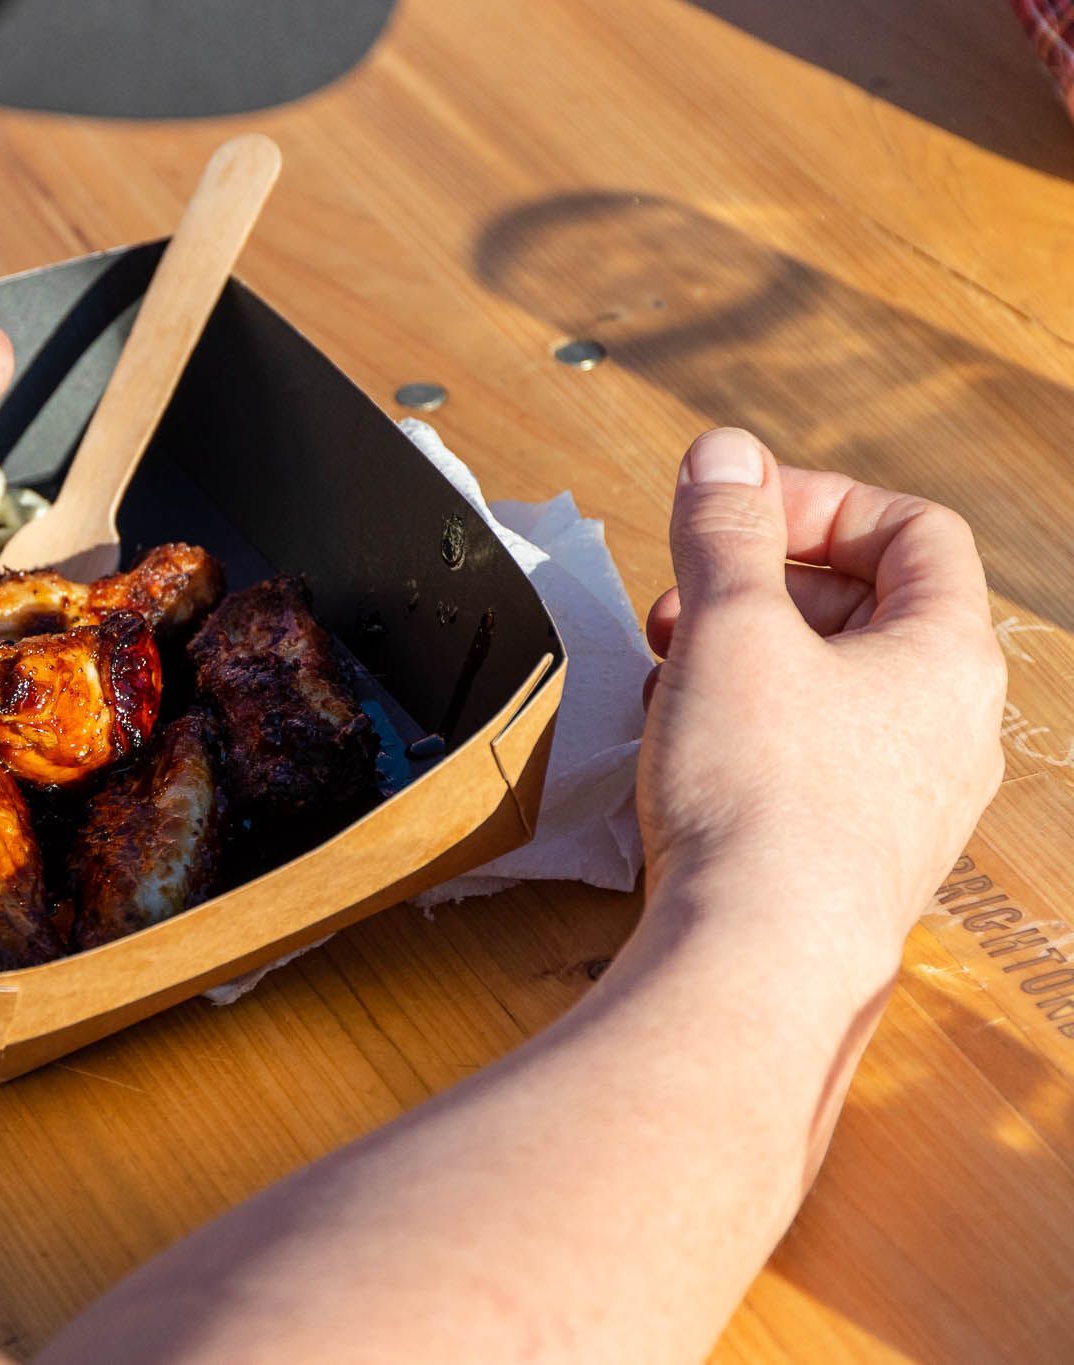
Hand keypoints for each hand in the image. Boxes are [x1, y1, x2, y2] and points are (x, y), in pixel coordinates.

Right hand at [639, 428, 1003, 957]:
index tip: (734, 516)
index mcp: (948, 657)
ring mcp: (907, 799)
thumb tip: (723, 453)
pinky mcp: (852, 853)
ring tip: (669, 672)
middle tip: (682, 598)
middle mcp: (949, 730)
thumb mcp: (729, 629)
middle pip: (866, 607)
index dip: (819, 503)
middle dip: (760, 584)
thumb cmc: (762, 798)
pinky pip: (807, 756)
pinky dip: (744, 727)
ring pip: (829, 686)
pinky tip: (679, 745)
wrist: (757, 962)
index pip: (914, 531)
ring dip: (742, 657)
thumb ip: (724, 531)